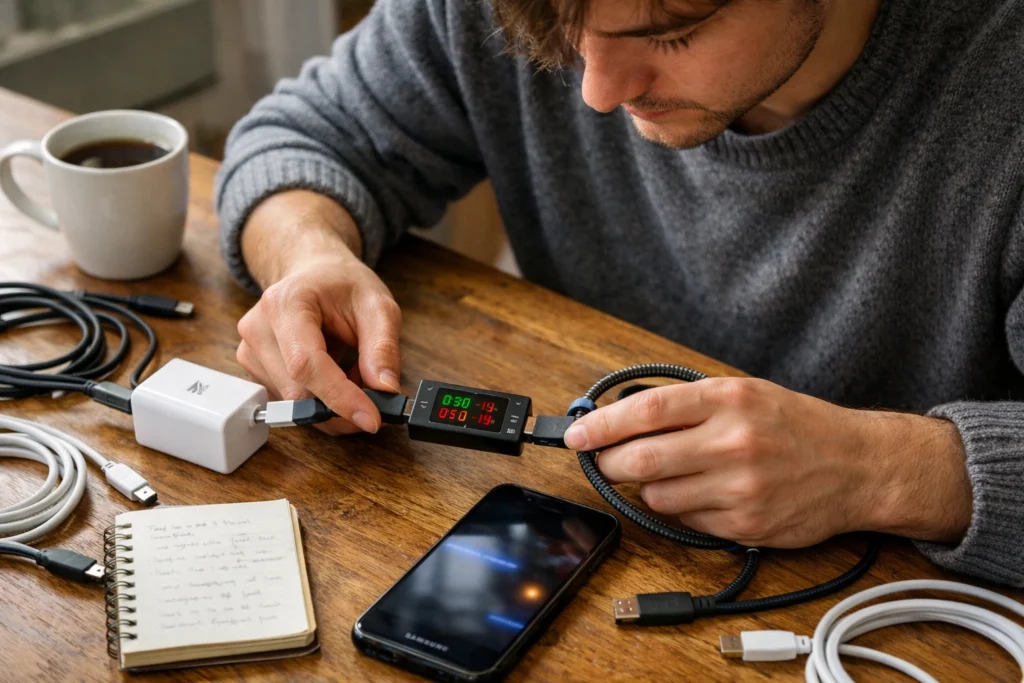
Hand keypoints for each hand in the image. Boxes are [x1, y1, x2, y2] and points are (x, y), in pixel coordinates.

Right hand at [236, 191, 401, 435]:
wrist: (313, 273)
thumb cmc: (342, 285)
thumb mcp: (377, 305)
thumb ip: (383, 347)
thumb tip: (384, 390)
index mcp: (285, 303)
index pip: (305, 365)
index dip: (339, 397)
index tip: (371, 418)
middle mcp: (258, 328)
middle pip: (298, 392)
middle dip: (341, 402)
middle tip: (373, 390)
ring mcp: (250, 351)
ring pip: (294, 403)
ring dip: (331, 401)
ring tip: (349, 368)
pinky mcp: (253, 370)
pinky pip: (289, 402)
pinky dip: (318, 399)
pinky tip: (331, 373)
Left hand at [563, 377, 971, 547]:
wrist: (858, 466)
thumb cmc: (795, 425)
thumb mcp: (744, 393)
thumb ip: (687, 403)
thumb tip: (622, 417)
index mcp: (728, 400)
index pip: (646, 411)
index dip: (601, 425)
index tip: (576, 435)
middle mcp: (733, 442)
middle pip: (640, 460)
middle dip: (610, 464)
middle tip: (603, 461)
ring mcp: (739, 488)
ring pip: (657, 496)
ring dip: (649, 488)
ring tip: (673, 474)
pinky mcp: (745, 526)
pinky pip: (686, 521)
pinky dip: (683, 509)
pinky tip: (707, 494)